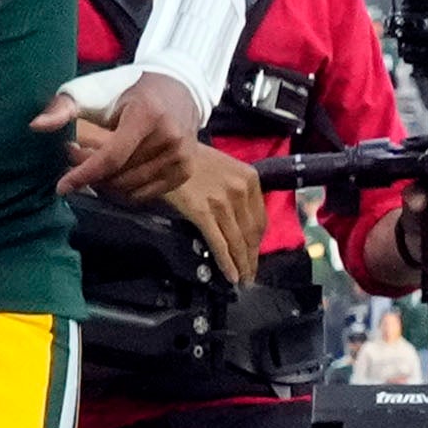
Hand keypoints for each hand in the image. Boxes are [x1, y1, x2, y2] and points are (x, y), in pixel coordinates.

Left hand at [49, 72, 208, 214]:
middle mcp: (169, 138)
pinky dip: (123, 189)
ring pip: (129, 188)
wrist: (179, 87)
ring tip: (93, 161)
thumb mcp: (94, 90)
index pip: (112, 158)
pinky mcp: (185, 171)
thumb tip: (35, 126)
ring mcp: (181, 157)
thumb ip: (63, 107)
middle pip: (118, 175)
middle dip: (89, 172)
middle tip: (74, 155)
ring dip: (105, 182)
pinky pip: (145, 195)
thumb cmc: (129, 89)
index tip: (61, 186)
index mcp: (147, 115)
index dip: (83, 174)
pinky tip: (115, 171)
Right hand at [174, 143, 272, 281]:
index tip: (255, 256)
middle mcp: (240, 190)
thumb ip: (237, 192)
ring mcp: (222, 202)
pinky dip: (226, 262)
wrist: (167, 148)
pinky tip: (230, 275)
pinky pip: (219, 242)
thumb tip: (239, 222)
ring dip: (241, 265)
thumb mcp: (225, 168)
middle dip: (251, 258)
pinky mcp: (202, 211)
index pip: (260, 219)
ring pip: (237, 241)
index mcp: (250, 179)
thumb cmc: (193, 158)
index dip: (258, 243)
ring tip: (242, 280)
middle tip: (250, 275)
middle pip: (251, 234)